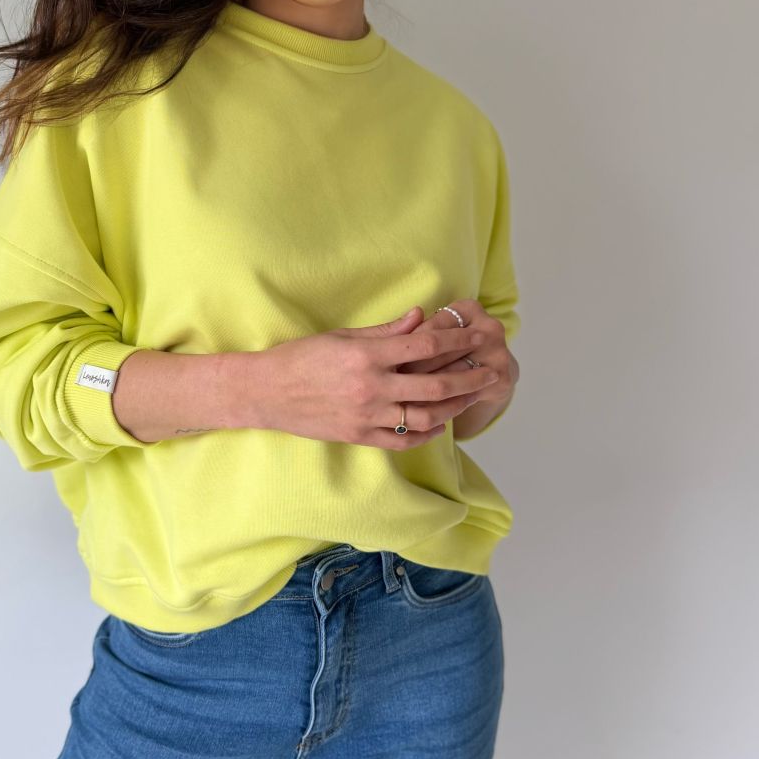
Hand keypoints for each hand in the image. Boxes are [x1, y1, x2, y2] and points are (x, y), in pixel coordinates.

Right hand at [254, 306, 501, 449]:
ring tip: (472, 397)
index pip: (425, 347)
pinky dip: (426, 433)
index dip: (457, 342)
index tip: (478, 338)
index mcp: (367, 355)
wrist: (266, 392)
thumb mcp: (342, 335)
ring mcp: (366, 416)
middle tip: (491, 371)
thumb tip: (421, 318)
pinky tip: (441, 423)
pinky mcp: (359, 436)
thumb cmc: (302, 357)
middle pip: (434, 386)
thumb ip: (385, 331)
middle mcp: (371, 387)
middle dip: (469, 378)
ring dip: (454, 407)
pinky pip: (402, 440)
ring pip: (424, 416)